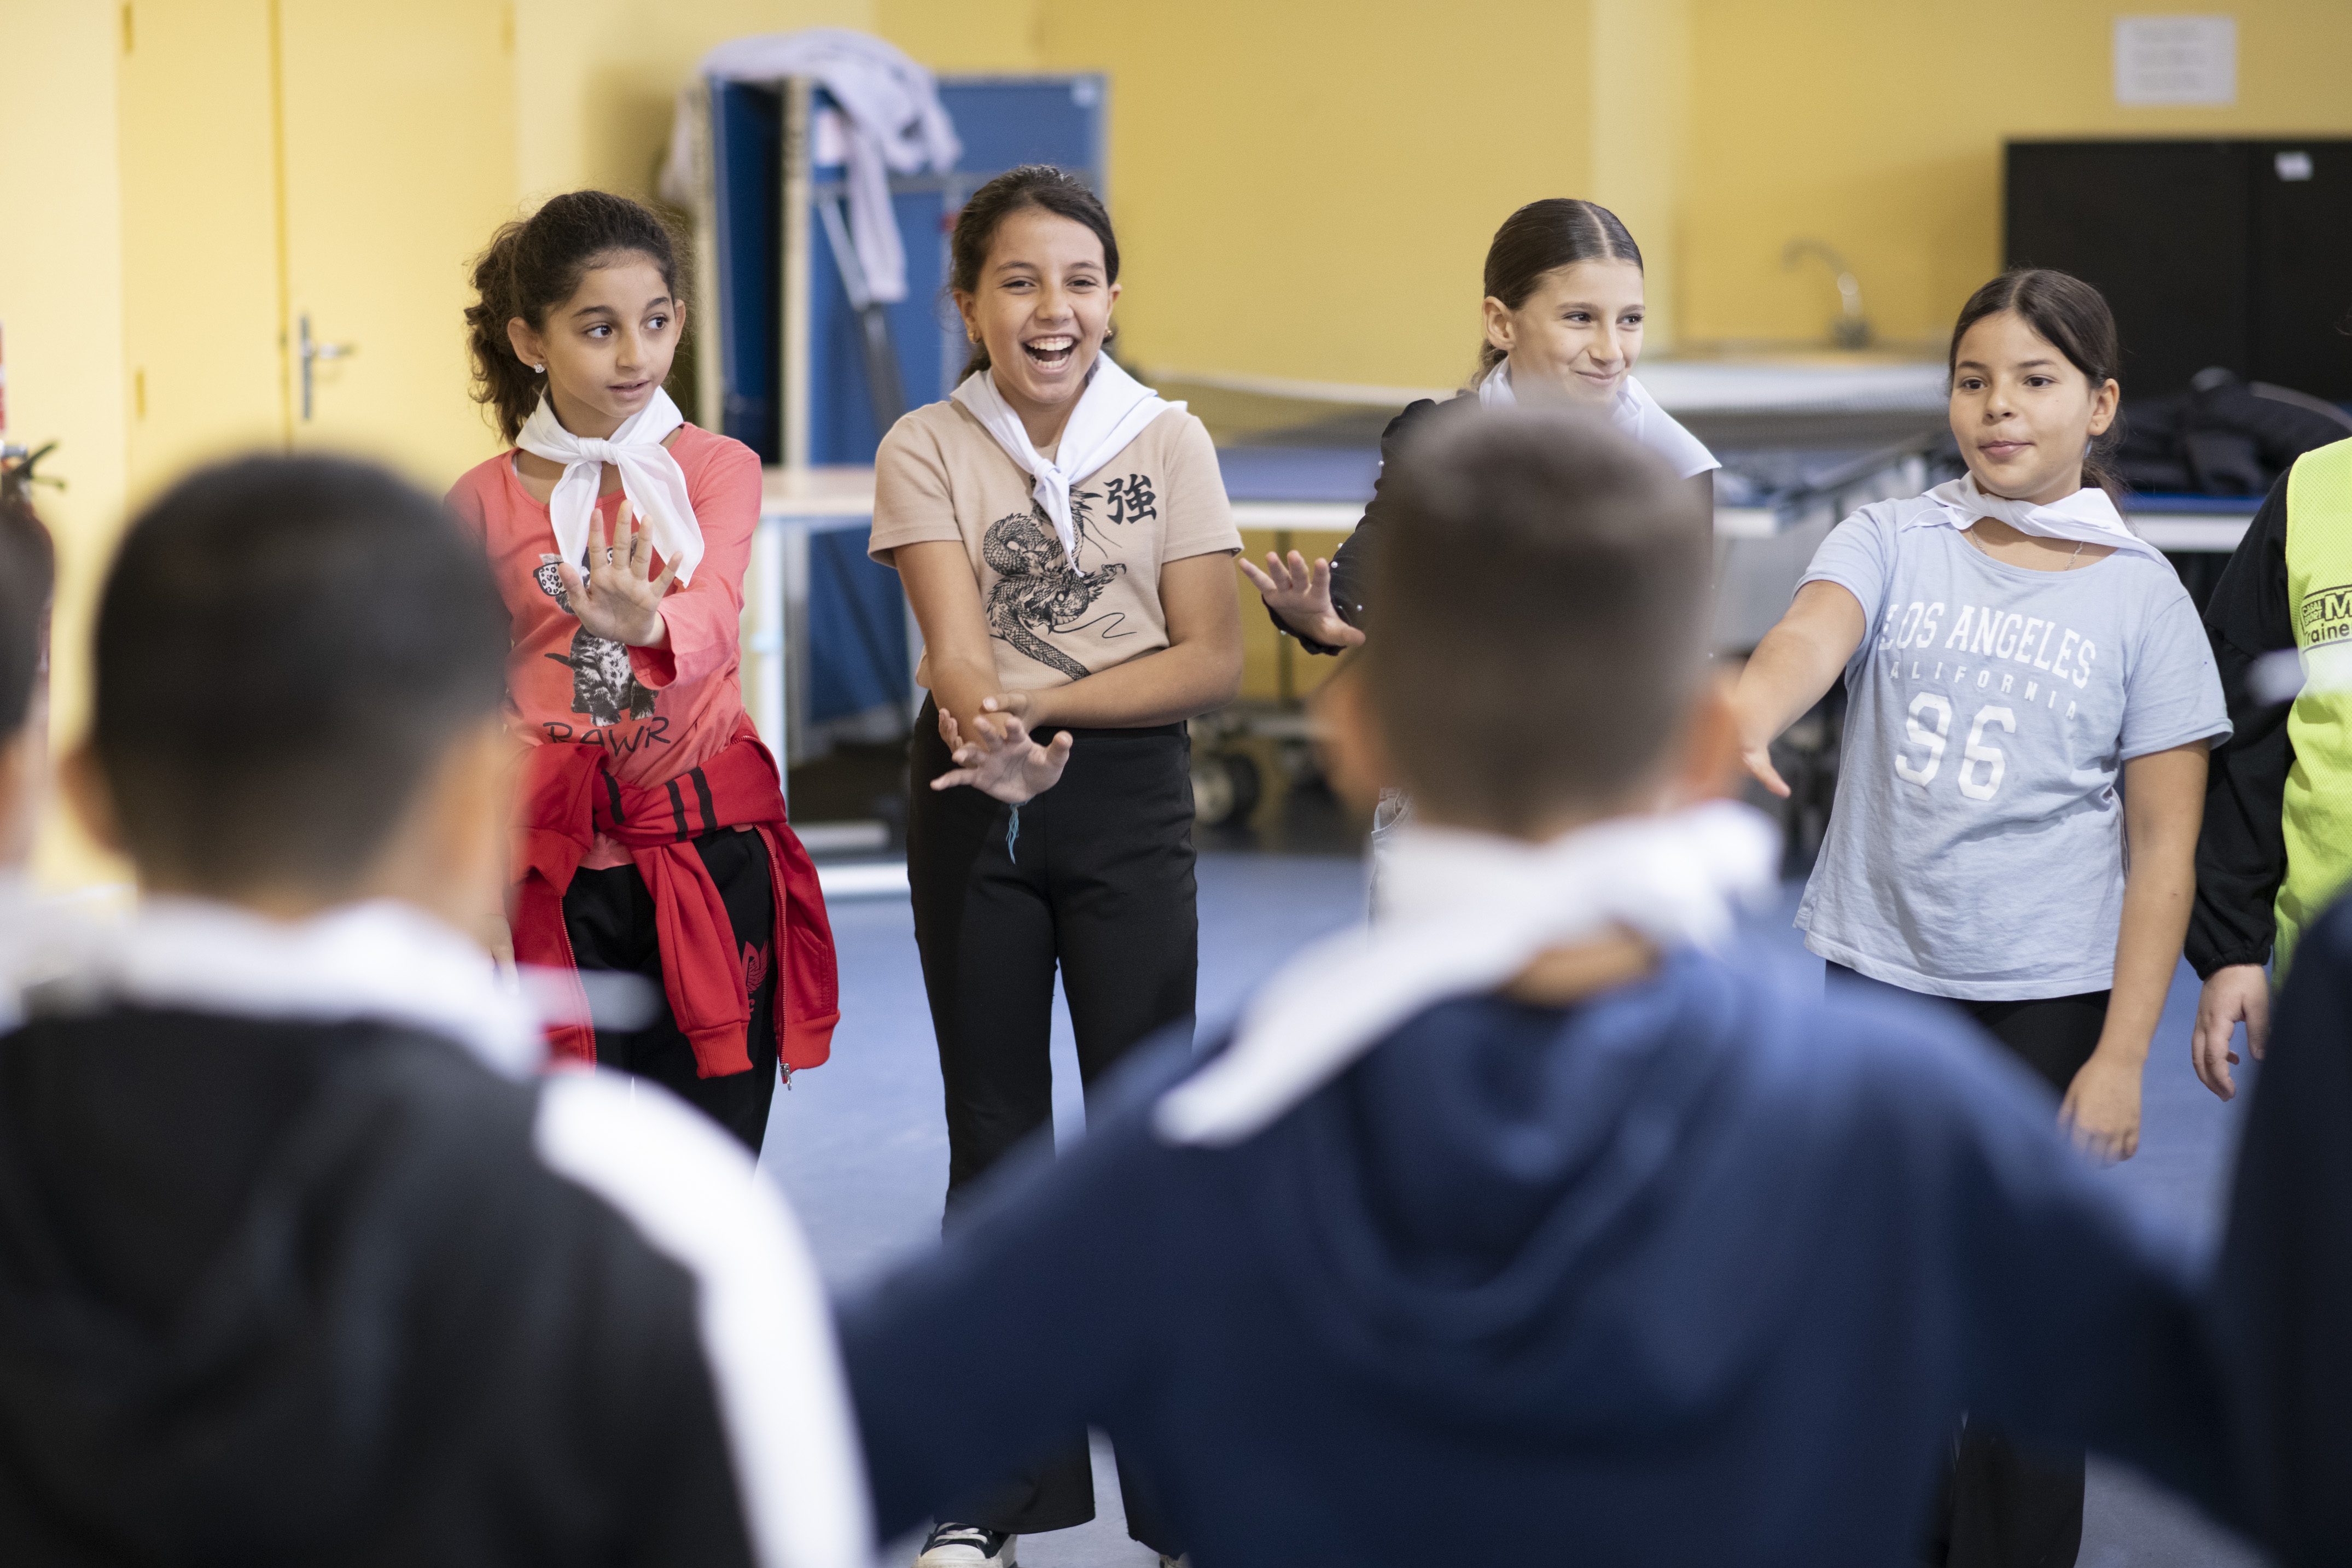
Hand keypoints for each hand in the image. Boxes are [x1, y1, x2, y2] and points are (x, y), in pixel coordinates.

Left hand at [557, 498, 677, 646]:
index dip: (596, 531)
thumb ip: (574, 588)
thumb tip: (562, 565)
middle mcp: (620, 575)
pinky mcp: (651, 597)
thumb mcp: (582, 608)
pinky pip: (661, 581)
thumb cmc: (602, 620)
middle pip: (622, 546)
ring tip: (648, 520)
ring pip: (641, 558)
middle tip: (627, 503)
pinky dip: (670, 569)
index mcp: (601, 577)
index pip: (597, 550)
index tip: (595, 511)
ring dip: (646, 540)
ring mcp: (637, 584)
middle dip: (623, 525)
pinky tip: (677, 554)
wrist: (624, 638)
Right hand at [932, 705, 1071, 803]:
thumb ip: (1059, 749)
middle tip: (977, 721)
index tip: (1010, 719)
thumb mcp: (1054, 760)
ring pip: (973, 754)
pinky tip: (935, 784)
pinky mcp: (978, 777)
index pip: (1015, 730)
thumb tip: (1067, 737)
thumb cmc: (1042, 768)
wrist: (1031, 785)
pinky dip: (948, 781)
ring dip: (965, 753)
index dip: (1013, 725)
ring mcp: (987, 761)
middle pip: (990, 737)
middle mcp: (999, 747)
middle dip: (984, 730)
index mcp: (1017, 739)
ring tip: (957, 755)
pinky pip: (961, 778)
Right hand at [1237, 550, 1364, 648]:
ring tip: (1271, 555)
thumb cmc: (1321, 624)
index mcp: (1318, 597)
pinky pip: (1262, 583)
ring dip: (1276, 567)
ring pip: (1281, 577)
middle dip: (1297, 567)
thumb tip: (1362, 639)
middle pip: (1300, 577)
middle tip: (1294, 555)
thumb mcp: (1333, 631)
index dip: (1321, 574)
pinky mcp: (1273, 594)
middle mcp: (1302, 590)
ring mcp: (1287, 590)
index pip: (1321, 584)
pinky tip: (1243, 562)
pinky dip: (1253, 573)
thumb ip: (1345, 634)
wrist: (1307, 621)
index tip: (1322, 562)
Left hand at [2060, 1048, 2143, 1163]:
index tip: (2067, 1158)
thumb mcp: (2071, 1096)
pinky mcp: (2135, 1127)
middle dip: (2085, 1163)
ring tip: (2096, 1156)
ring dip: (2103, 1161)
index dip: (2070, 1158)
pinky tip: (2114, 1150)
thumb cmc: (2091, 1077)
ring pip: (2112, 1160)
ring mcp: (2121, 1130)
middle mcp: (2103, 1130)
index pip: (2075, 1153)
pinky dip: (2122, 1155)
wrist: (2119, 1064)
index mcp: (2084, 1123)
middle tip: (2081, 1159)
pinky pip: (2129, 1151)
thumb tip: (2059, 1138)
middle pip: (2094, 1161)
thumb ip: (2064, 1119)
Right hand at [2191, 963, 2269, 1100]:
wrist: (2227, 958)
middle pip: (2199, 1059)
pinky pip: (2202, 1044)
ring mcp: (2200, 1022)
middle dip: (2210, 1080)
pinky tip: (2232, 1060)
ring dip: (2208, 1072)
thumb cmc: (2245, 980)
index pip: (2213, 1056)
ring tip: (2224, 1086)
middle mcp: (2203, 1025)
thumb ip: (2258, 1031)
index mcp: (2216, 1023)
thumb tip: (2259, 1058)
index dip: (2220, 1077)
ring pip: (2196, 1054)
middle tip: (2226, 1096)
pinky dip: (2212, 1058)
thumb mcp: (2258, 1004)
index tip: (2231, 1092)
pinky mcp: (2203, 1019)